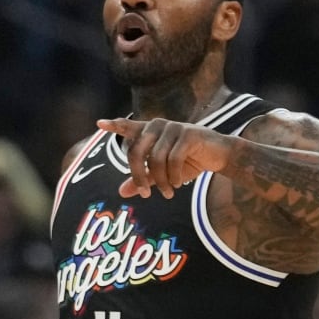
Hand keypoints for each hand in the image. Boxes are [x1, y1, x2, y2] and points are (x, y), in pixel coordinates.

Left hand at [97, 118, 230, 198]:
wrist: (219, 156)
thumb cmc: (189, 162)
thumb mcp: (163, 174)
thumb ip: (143, 179)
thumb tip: (121, 192)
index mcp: (150, 131)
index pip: (129, 127)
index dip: (114, 126)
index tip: (99, 124)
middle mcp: (158, 126)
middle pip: (136, 152)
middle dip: (138, 176)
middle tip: (145, 194)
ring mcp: (173, 128)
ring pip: (155, 159)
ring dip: (160, 182)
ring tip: (168, 193)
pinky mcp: (188, 134)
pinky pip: (172, 160)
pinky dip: (173, 177)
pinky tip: (177, 185)